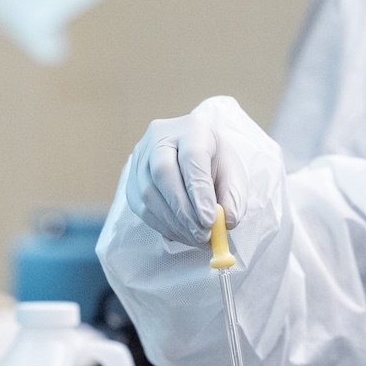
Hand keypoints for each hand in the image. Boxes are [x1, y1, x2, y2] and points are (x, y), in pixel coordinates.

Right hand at [125, 100, 249, 245]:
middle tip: (202, 234)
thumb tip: (227, 221)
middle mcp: (161, 136)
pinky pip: (140, 205)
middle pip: (163, 173)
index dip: (199, 191)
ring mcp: (141, 156)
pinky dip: (161, 225)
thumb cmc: (216, 163)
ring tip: (195, 238)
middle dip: (184, 210)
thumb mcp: (233, 174)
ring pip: (149, 192)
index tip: (210, 220)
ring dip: (173, 222)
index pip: (192, 157)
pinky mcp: (131, 177)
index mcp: (193, 128)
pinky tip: (180, 233)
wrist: (194, 154)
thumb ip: (234, 197)